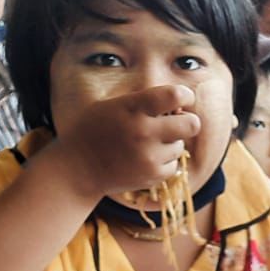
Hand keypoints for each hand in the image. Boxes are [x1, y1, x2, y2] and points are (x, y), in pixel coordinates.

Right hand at [48, 85, 199, 202]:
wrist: (77, 167)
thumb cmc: (95, 130)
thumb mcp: (114, 106)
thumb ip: (145, 102)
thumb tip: (180, 105)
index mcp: (133, 107)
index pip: (175, 95)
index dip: (185, 95)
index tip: (181, 100)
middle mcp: (144, 131)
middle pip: (192, 124)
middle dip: (188, 122)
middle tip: (176, 123)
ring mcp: (150, 155)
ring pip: (180, 146)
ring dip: (170, 143)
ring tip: (148, 143)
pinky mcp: (152, 175)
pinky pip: (174, 165)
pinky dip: (164, 162)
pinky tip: (145, 158)